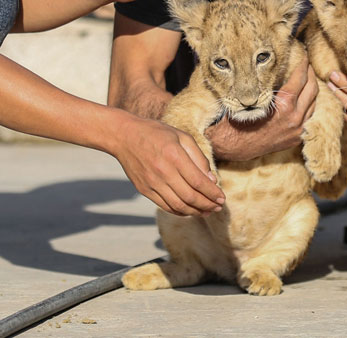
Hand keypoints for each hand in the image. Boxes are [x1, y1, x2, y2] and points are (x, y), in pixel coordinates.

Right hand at [111, 116, 225, 215]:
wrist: (124, 136)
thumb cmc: (156, 133)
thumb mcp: (181, 136)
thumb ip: (198, 157)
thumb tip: (212, 180)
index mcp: (174, 155)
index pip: (198, 181)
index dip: (213, 193)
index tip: (222, 198)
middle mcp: (162, 171)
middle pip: (190, 197)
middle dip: (208, 205)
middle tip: (218, 207)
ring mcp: (152, 183)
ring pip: (179, 206)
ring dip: (196, 212)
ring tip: (207, 211)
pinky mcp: (144, 190)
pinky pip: (165, 206)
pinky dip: (180, 212)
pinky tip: (190, 210)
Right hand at [206, 58, 318, 161]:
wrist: (235, 144)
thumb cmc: (239, 116)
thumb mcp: (254, 96)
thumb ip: (270, 84)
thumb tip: (279, 66)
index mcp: (284, 105)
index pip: (300, 78)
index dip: (303, 63)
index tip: (303, 54)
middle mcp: (295, 117)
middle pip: (312, 89)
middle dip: (311, 74)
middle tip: (307, 64)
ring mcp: (298, 129)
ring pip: (314, 103)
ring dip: (312, 89)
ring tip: (308, 79)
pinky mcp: (297, 137)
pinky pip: (310, 117)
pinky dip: (310, 105)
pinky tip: (305, 98)